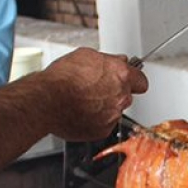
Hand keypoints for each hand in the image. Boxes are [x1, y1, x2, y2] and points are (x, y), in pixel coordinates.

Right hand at [32, 47, 148, 141]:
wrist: (46, 100)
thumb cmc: (62, 78)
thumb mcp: (86, 56)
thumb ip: (109, 61)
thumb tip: (118, 61)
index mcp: (120, 75)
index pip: (141, 80)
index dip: (133, 80)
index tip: (129, 81)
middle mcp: (120, 96)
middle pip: (127, 97)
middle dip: (116, 93)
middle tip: (97, 90)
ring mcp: (113, 115)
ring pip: (115, 111)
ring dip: (104, 107)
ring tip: (84, 101)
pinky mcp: (102, 131)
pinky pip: (104, 125)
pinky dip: (95, 121)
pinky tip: (81, 112)